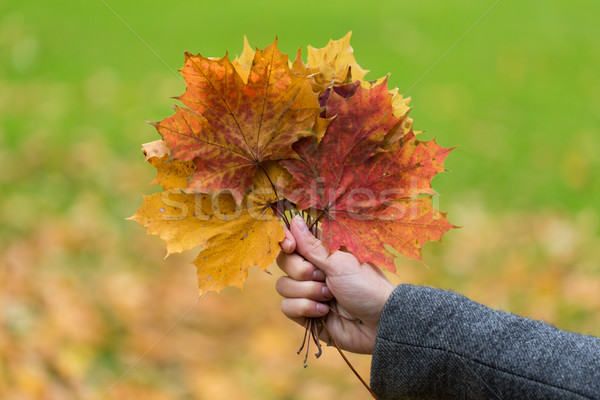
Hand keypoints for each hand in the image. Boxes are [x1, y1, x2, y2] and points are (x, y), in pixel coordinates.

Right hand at [275, 215, 395, 353]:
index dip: (285, 240)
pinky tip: (324, 312)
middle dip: (301, 271)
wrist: (378, 323)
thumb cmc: (366, 286)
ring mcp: (308, 290)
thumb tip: (294, 219)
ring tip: (329, 297)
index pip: (293, 238)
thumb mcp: (339, 262)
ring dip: (307, 292)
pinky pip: (287, 307)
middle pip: (284, 261)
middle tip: (322, 277)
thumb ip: (312, 245)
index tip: (290, 245)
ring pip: (283, 286)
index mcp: (322, 251)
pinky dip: (305, 309)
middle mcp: (313, 268)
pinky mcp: (305, 312)